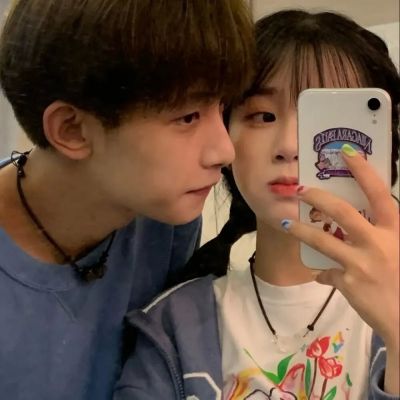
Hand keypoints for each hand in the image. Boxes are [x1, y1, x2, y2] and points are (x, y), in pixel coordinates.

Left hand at [284, 148, 398, 349]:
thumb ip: (380, 238)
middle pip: (343, 212)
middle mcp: (379, 243)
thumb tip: (355, 233)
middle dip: (318, 197)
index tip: (347, 152)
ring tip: (284, 221)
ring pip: (323, 240)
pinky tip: (321, 275)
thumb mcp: (398, 251)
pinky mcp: (348, 283)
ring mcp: (361, 263)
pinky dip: (323, 273)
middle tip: (300, 189)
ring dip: (300, 230)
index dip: (363, 171)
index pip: (380, 194)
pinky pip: (326, 273)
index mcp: (395, 232)